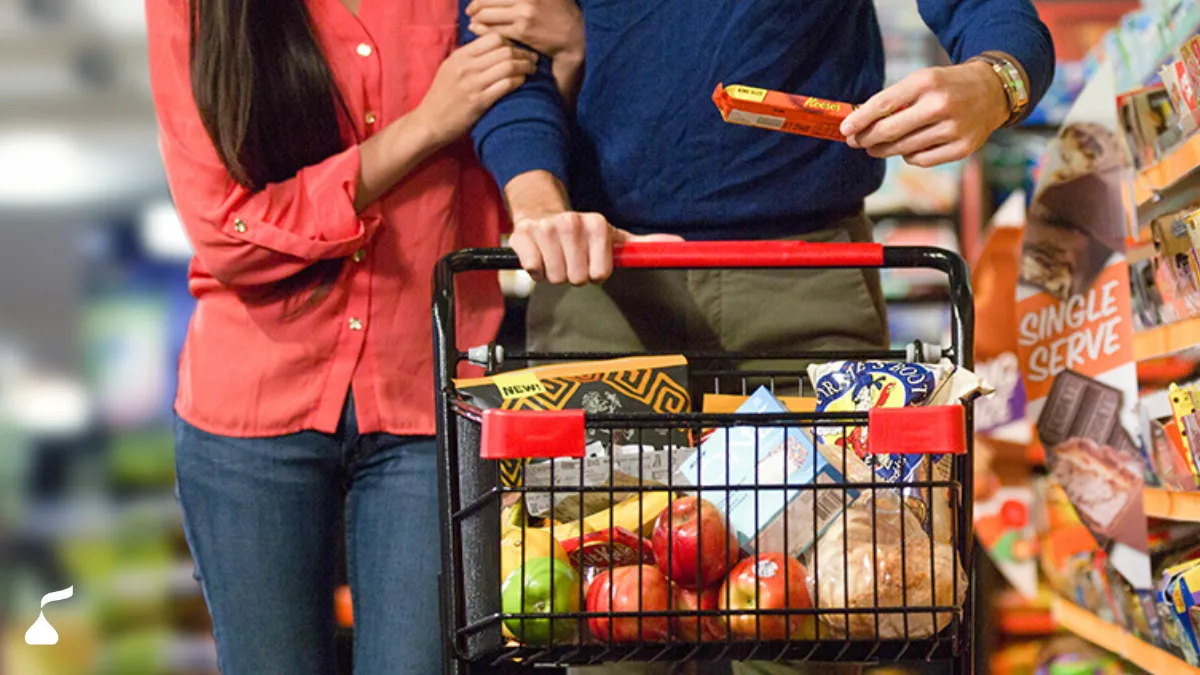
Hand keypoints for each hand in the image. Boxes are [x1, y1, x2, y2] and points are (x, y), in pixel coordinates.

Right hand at [412, 33, 536, 144]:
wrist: (429, 123)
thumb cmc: (442, 97)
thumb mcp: (449, 69)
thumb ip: (468, 57)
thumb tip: (492, 48)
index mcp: (459, 56)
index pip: (493, 38)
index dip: (510, 42)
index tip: (517, 50)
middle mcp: (466, 66)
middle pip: (504, 50)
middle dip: (522, 54)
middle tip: (532, 60)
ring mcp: (472, 84)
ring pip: (508, 66)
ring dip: (525, 67)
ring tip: (532, 70)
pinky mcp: (479, 102)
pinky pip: (506, 85)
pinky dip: (518, 81)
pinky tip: (523, 83)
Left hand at [465, 0, 583, 60]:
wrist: (574, 37)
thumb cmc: (560, 14)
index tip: (477, 1)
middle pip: (488, 0)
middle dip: (475, 6)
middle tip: (470, 11)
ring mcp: (523, 14)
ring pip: (488, 14)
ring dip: (477, 18)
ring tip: (474, 21)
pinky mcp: (523, 32)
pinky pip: (495, 30)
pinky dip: (483, 30)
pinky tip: (478, 30)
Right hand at [509, 212, 682, 284]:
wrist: (542, 213)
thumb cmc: (583, 233)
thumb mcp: (615, 237)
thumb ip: (645, 245)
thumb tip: (680, 244)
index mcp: (597, 224)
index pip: (599, 274)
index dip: (595, 273)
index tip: (591, 262)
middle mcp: (571, 223)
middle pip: (576, 278)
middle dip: (573, 275)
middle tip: (571, 260)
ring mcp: (545, 229)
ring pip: (554, 277)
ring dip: (554, 273)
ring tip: (556, 257)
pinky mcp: (522, 236)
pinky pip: (532, 270)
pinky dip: (535, 270)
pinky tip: (539, 256)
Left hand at [840, 61, 1009, 167]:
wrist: (992, 91)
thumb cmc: (947, 86)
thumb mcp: (922, 80)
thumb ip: (894, 99)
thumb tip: (859, 123)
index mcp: (927, 82)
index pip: (883, 104)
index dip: (860, 120)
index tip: (845, 129)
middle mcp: (941, 105)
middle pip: (890, 131)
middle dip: (866, 139)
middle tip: (855, 142)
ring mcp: (954, 128)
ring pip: (903, 149)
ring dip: (884, 150)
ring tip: (875, 147)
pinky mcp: (962, 148)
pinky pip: (921, 160)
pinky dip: (909, 156)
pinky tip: (907, 149)